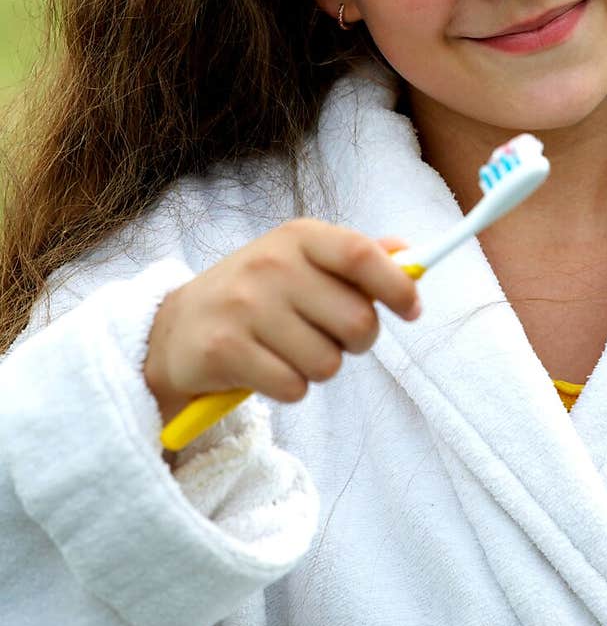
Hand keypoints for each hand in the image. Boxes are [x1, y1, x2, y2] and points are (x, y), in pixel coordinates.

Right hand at [143, 220, 420, 423]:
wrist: (176, 328)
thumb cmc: (257, 295)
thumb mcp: (301, 262)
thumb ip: (355, 258)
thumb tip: (408, 251)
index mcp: (298, 237)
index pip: (362, 255)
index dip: (397, 286)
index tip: (412, 310)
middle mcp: (271, 265)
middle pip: (357, 321)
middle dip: (357, 342)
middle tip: (331, 338)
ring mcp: (244, 306)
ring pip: (328, 363)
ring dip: (319, 368)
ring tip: (290, 352)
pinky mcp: (225, 349)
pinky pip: (293, 388)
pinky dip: (289, 388)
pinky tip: (266, 370)